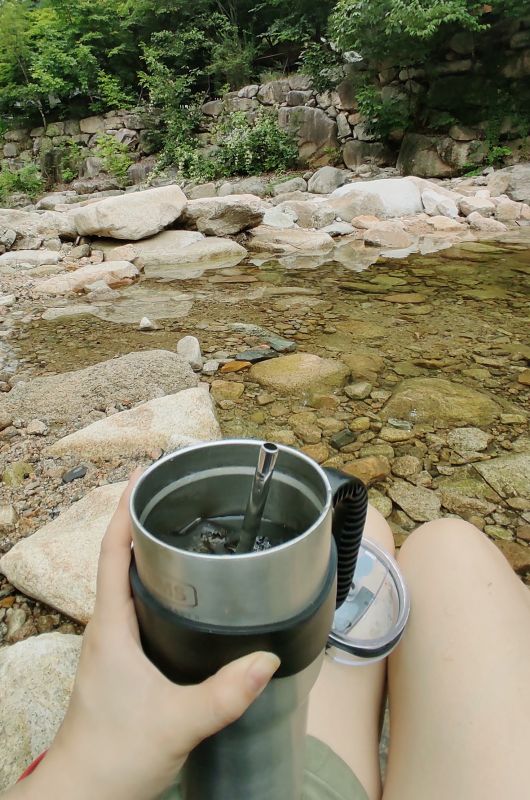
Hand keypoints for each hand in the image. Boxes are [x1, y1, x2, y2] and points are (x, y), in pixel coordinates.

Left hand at [14, 471, 279, 799]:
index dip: (125, 510)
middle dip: (145, 521)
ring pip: (131, 582)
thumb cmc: (115, 756)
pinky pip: (141, 607)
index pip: (112, 552)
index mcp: (111, 626)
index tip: (145, 475)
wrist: (85, 794)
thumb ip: (224, 693)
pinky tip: (192, 593)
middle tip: (183, 495)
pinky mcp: (125, 660)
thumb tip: (268, 660)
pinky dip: (160, 586)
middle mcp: (109, 626)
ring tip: (192, 530)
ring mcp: (115, 643)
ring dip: (153, 552)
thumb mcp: (176, 722)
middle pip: (121, 557)